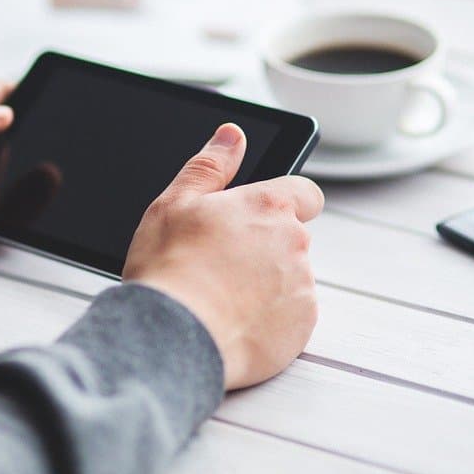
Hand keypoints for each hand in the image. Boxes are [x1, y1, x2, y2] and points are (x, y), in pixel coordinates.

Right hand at [123, 123, 322, 389]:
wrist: (172, 338)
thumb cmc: (169, 269)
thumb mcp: (174, 203)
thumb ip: (209, 165)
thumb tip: (231, 135)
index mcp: (268, 206)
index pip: (304, 192)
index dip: (285, 203)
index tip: (260, 217)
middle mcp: (295, 242)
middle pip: (292, 239)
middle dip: (265, 249)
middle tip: (220, 265)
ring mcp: (302, 286)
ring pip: (290, 278)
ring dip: (266, 284)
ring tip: (221, 299)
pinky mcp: (302, 326)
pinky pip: (291, 316)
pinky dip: (269, 319)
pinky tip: (234, 323)